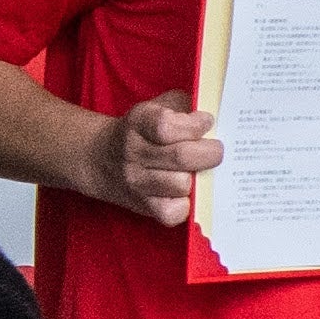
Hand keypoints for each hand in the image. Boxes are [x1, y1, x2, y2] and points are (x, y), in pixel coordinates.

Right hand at [86, 94, 218, 228]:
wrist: (102, 158)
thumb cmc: (143, 130)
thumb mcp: (157, 106)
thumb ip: (184, 105)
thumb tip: (215, 119)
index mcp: (138, 122)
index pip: (166, 125)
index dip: (194, 125)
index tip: (207, 122)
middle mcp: (134, 152)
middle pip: (180, 157)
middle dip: (209, 154)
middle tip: (217, 150)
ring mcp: (137, 181)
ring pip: (180, 185)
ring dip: (198, 178)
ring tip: (200, 171)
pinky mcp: (143, 206)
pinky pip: (171, 213)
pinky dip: (185, 205)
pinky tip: (187, 193)